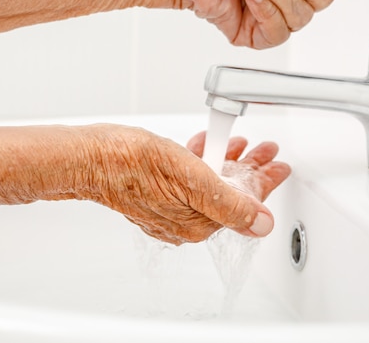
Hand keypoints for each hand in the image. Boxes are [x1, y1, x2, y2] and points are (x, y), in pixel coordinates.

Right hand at [82, 125, 290, 244]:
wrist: (89, 159)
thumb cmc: (129, 164)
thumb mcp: (189, 178)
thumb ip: (229, 203)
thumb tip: (261, 224)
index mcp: (197, 221)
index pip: (245, 205)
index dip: (265, 182)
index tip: (279, 166)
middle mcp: (184, 221)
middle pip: (230, 195)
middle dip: (248, 170)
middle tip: (264, 151)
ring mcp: (168, 210)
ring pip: (210, 187)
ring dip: (226, 163)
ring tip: (237, 145)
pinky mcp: (155, 198)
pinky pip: (189, 184)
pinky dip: (202, 165)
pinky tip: (204, 149)